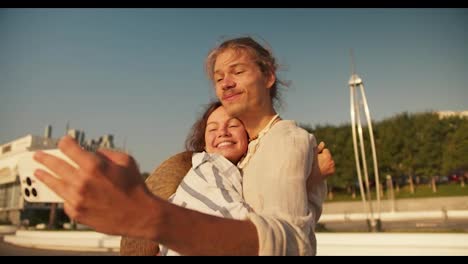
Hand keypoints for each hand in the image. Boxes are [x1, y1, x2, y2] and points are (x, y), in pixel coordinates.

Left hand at [33, 135, 155, 235]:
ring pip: (54, 184)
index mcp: (94, 165)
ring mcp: (77, 198)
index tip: (63, 142)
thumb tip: (93, 153)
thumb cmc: (134, 188)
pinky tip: (60, 191)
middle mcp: (82, 181)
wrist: (139, 215)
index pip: (69, 148)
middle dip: (46, 158)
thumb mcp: (126, 161)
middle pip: (56, 165)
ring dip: (44, 176)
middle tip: (38, 156)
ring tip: (37, 173)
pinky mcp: (76, 212)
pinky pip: (64, 200)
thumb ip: (106, 153)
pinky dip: (63, 195)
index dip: (65, 143)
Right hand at [307, 141, 334, 188]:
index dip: (320, 153)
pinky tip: (322, 169)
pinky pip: (331, 166)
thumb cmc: (309, 165)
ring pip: (330, 161)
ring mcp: (333, 167)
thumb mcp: (312, 155)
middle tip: (317, 162)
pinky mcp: (333, 171)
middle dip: (324, 157)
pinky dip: (328, 167)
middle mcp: (332, 161)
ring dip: (326, 162)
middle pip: (328, 155)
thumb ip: (318, 148)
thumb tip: (323, 143)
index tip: (316, 158)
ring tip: (319, 166)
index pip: (326, 150)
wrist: (310, 178)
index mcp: (327, 156)